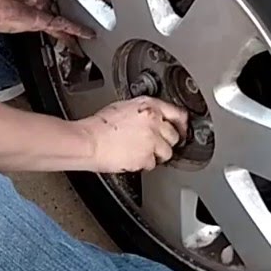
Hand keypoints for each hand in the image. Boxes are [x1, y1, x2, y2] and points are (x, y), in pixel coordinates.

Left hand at [0, 0, 93, 42]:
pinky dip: (76, 30)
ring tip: (87, 34)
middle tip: (83, 14)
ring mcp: (37, 14)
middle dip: (67, 10)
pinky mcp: (40, 23)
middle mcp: (33, 2)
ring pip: (61, 20)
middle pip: (55, 6)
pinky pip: (62, 26)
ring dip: (73, 27)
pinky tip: (88, 34)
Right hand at [75, 97, 189, 172]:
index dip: (181, 124)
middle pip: (174, 136)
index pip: (178, 113)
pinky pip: (152, 164)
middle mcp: (154, 122)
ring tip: (141, 151)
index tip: (182, 129)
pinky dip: (144, 163)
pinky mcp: (146, 157)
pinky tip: (133, 157)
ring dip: (157, 154)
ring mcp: (151, 141)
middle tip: (153, 143)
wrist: (88, 141)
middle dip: (165, 141)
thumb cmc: (98, 125)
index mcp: (148, 106)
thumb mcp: (123, 107)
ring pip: (167, 152)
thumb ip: (143, 111)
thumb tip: (153, 119)